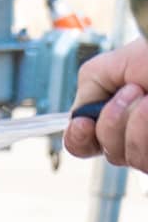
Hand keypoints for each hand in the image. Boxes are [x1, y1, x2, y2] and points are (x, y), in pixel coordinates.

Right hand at [66, 38, 147, 169]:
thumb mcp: (118, 61)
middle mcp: (141, 133)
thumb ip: (90, 87)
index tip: (84, 124)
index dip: (79, 140)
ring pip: (132, 158)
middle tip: (135, 90)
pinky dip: (146, 130)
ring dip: (136, 126)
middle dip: (114, 122)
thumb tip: (80, 117)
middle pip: (110, 153)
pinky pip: (147, 160)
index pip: (87, 144)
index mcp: (122, 114)